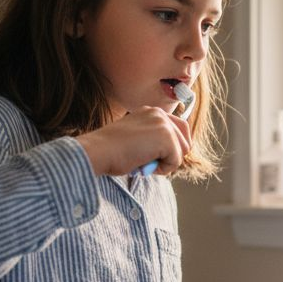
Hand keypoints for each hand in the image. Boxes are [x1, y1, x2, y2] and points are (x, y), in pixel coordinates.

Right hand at [75, 106, 190, 175]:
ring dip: (164, 163)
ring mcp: (164, 124)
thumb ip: (153, 140)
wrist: (97, 151)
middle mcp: (159, 113)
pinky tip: (143, 164)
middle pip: (185, 140)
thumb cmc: (110, 150)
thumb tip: (172, 153)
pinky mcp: (166, 138)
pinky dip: (162, 170)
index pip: (179, 128)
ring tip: (142, 161)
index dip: (172, 147)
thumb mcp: (136, 139)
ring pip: (181, 152)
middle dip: (171, 155)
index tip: (154, 155)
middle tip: (148, 161)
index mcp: (151, 112)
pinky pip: (175, 162)